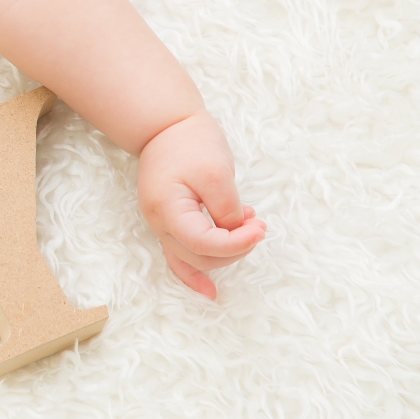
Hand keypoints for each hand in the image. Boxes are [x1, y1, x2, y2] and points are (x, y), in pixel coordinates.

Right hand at [136, 112, 265, 299]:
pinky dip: (194, 276)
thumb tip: (236, 234)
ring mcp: (162, 226)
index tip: (260, 227)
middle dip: (236, 247)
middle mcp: (159, 224)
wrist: (166, 126)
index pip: (205, 244)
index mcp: (167, 210)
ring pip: (195, 259)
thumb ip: (227, 209)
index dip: (237, 243)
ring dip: (226, 252)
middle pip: (201, 257)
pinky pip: (179, 258)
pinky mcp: (169, 223)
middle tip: (258, 225)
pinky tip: (210, 292)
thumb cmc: (190, 144)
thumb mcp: (216, 173)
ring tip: (246, 228)